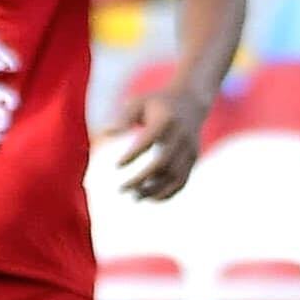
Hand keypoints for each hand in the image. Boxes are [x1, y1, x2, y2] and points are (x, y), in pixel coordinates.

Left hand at [115, 81, 207, 201]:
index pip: (149, 140)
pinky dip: (168, 193)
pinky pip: (182, 181)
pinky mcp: (193, 159)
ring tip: (134, 196)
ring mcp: (190, 149)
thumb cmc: (157, 103)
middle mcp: (181, 136)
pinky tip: (150, 198)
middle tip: (121, 189)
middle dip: (142, 179)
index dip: (133, 154)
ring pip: (174, 176)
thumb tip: (106, 134)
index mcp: (166, 120)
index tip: (116, 165)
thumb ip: (123, 118)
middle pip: (163, 163)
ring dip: (155, 190)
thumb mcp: (138, 102)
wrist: (192, 101)